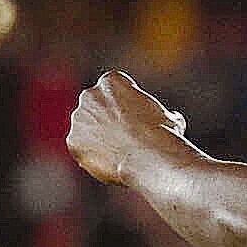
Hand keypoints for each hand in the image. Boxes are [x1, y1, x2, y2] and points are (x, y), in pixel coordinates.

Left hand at [66, 73, 189, 189]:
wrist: (148, 155)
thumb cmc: (163, 135)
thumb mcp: (170, 119)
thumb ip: (162, 115)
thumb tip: (172, 118)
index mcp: (111, 81)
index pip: (113, 91)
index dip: (125, 108)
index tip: (136, 122)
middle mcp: (90, 95)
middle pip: (95, 108)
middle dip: (105, 121)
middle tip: (124, 139)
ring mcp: (79, 118)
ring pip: (86, 130)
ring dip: (97, 140)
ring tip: (119, 155)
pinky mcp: (73, 141)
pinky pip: (82, 150)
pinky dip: (93, 158)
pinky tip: (111, 164)